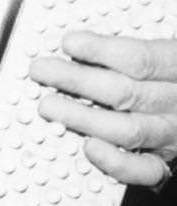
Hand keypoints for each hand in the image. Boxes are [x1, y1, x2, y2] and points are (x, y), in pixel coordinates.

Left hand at [31, 31, 176, 189]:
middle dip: (76, 80)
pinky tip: (89, 147)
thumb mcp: (172, 50)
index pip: (141, 59)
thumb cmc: (176, 73)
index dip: (102, 51)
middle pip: (125, 92)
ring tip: (49, 105)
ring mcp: (175, 134)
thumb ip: (148, 46)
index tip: (70, 42)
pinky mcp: (168, 162)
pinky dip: (115, 163)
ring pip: (128, 129)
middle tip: (42, 70)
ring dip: (82, 117)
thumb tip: (95, 36)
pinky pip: (144, 170)